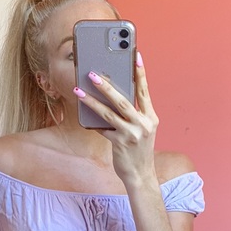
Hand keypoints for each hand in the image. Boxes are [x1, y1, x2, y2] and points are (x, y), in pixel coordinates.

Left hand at [74, 52, 158, 185]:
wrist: (141, 175)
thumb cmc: (138, 151)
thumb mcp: (142, 131)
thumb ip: (133, 115)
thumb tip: (112, 98)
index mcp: (151, 118)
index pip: (144, 91)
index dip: (140, 73)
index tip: (136, 55)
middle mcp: (144, 124)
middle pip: (123, 100)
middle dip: (106, 85)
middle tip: (92, 73)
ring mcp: (132, 134)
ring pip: (108, 113)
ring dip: (91, 101)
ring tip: (78, 91)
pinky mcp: (120, 143)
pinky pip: (103, 129)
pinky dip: (93, 122)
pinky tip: (83, 115)